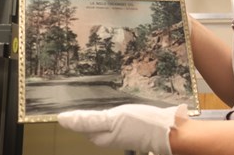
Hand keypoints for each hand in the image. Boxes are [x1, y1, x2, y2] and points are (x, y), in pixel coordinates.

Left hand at [57, 103, 187, 154]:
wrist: (170, 130)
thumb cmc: (141, 124)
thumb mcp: (112, 119)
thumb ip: (88, 120)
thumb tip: (63, 120)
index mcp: (101, 136)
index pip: (82, 125)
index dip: (75, 115)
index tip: (67, 103)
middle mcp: (110, 136)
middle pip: (93, 125)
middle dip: (86, 115)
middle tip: (78, 97)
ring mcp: (122, 132)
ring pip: (105, 121)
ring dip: (100, 112)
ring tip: (96, 98)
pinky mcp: (133, 126)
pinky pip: (117, 119)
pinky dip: (114, 112)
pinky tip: (118, 105)